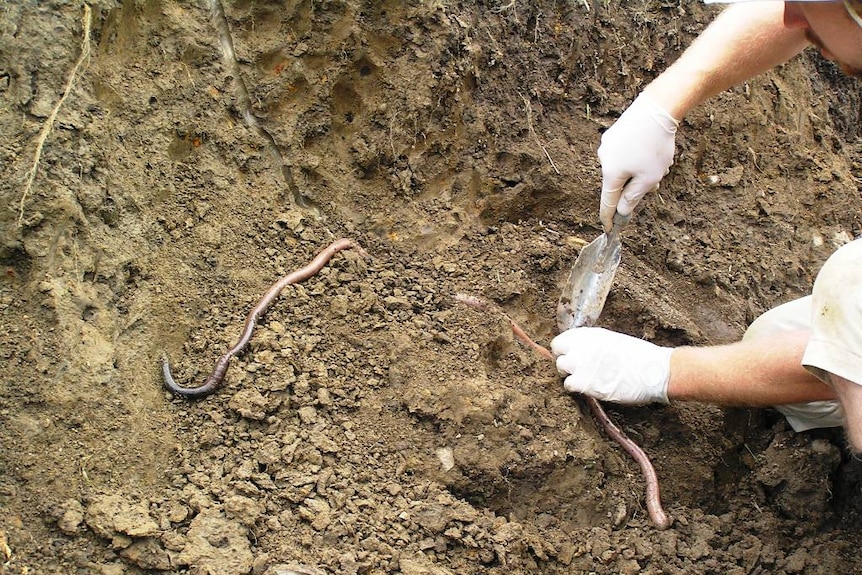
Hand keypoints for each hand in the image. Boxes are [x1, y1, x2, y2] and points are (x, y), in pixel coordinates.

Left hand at [551, 327, 672, 403]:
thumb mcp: (613, 341)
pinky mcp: (585, 383)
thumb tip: (585, 351)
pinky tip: (588, 388)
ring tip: (583, 379)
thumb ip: (595, 345)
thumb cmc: (640, 357)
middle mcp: (582, 347)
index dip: (565, 349)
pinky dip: (575, 387)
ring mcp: (581, 364)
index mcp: (590, 335)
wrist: (653, 371)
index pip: (562, 339)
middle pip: (557, 352)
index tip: (572, 355)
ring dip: (569, 374)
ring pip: (560, 368)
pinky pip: (568, 385)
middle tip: (576, 369)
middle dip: (564, 360)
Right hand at [597, 92, 678, 232]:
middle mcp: (604, 159)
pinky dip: (637, 156)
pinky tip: (652, 147)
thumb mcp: (648, 179)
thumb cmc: (654, 146)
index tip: (609, 230)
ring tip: (660, 160)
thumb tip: (622, 212)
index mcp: (610, 174)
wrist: (657, 108)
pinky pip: (625, 152)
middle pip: (618, 183)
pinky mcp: (615, 133)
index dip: (609, 218)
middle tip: (657, 181)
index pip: (607, 202)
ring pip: (624, 167)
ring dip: (639, 170)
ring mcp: (608, 144)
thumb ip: (633, 198)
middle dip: (636, 186)